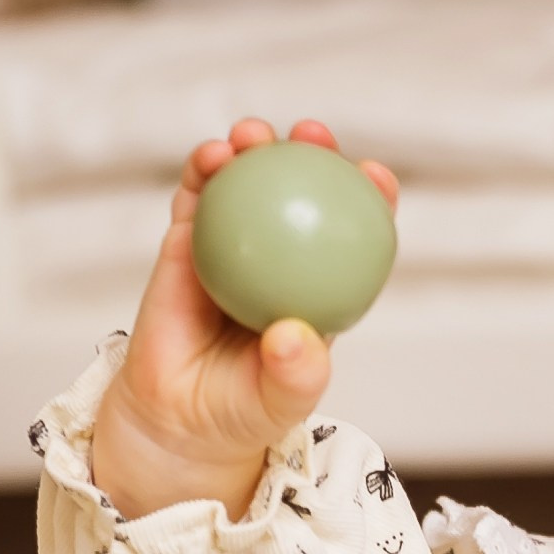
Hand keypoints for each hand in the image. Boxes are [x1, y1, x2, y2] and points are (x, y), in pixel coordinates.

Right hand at [91, 119, 399, 523]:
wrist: (178, 419)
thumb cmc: (242, 411)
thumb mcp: (281, 402)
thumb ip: (296, 374)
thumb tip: (293, 334)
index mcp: (319, 284)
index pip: (355, 233)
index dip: (371, 198)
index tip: (375, 174)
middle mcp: (281, 256)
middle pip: (304, 191)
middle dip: (314, 152)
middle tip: (311, 134)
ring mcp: (234, 244)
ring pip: (249, 184)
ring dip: (253, 149)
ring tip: (250, 136)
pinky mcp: (187, 242)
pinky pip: (197, 198)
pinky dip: (202, 171)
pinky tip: (209, 158)